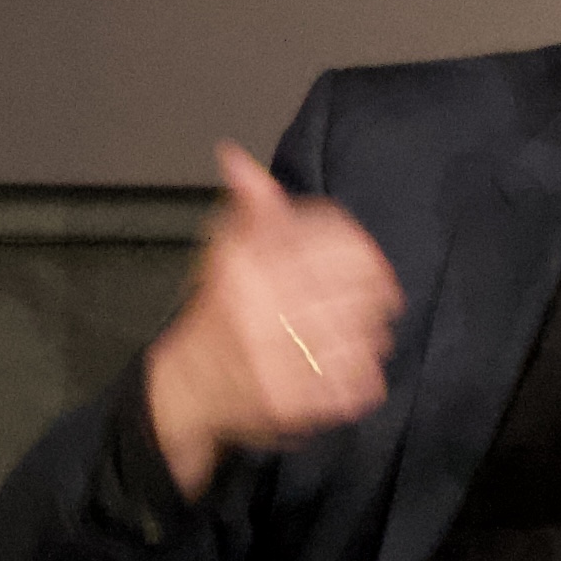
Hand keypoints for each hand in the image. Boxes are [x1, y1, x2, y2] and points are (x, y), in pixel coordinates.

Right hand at [140, 145, 403, 494]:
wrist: (187, 387)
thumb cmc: (216, 313)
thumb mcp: (224, 250)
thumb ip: (248, 205)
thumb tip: (236, 157)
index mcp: (246, 267)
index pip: (339, 246)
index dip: (366, 254)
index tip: (370, 265)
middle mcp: (260, 311)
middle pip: (359, 292)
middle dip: (372, 297)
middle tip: (372, 303)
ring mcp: (278, 362)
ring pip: (364, 337)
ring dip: (371, 336)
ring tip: (358, 335)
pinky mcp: (293, 404)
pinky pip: (358, 384)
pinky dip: (364, 376)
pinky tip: (349, 367)